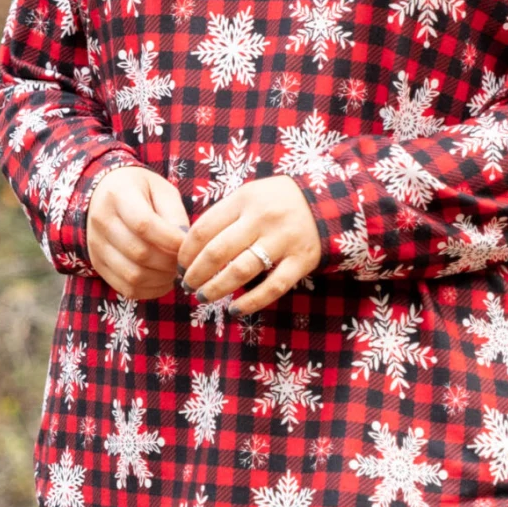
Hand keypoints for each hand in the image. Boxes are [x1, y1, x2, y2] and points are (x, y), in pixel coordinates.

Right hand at [87, 164, 188, 299]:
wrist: (104, 195)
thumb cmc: (140, 191)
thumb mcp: (162, 190)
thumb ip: (175, 215)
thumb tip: (185, 246)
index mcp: (118, 195)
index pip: (143, 224)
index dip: (170, 240)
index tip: (187, 245)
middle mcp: (101, 221)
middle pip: (139, 253)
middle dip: (169, 262)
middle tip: (184, 261)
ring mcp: (96, 246)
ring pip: (133, 275)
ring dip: (161, 279)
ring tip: (174, 271)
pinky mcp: (98, 264)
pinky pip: (126, 288)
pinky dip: (150, 291)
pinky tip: (163, 281)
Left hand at [177, 176, 321, 314]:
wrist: (328, 201)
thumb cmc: (278, 201)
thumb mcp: (250, 195)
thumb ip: (224, 215)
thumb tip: (190, 247)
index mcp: (244, 199)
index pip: (203, 229)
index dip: (186, 252)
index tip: (179, 266)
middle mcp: (262, 218)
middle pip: (217, 252)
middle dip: (196, 273)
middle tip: (186, 286)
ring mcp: (283, 240)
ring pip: (241, 272)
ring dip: (216, 289)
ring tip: (203, 297)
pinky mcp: (301, 261)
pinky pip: (272, 287)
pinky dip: (251, 303)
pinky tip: (234, 310)